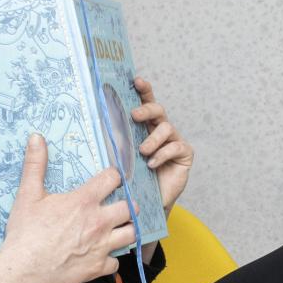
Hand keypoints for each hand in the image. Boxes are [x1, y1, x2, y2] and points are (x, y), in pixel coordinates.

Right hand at [0, 133, 138, 282]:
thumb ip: (35, 165)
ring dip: (126, 230)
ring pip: (131, 234)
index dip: (113, 177)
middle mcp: (99, 222)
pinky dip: (110, 260)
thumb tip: (36, 137)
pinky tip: (101, 256)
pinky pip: (116, 263)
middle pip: (130, 207)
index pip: (113, 179)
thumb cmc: (26, 232)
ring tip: (117, 229)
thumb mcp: (28, 195)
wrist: (24, 270)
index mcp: (84, 201)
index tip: (110, 180)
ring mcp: (102, 246)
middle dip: (126, 205)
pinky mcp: (98, 267)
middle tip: (117, 207)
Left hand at [130, 76, 193, 209]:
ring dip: (152, 139)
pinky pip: (176, 146)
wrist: (149, 202)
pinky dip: (162, 154)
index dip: (143, 90)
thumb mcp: (123, 158)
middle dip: (146, 109)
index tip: (136, 80)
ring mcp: (174, 140)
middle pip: (157, 110)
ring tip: (142, 152)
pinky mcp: (185, 153)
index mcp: (145, 126)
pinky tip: (152, 164)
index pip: (145, 103)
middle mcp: (160, 130)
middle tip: (134, 116)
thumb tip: (97, 129)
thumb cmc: (135, 178)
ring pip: (166, 128)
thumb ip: (118, 143)